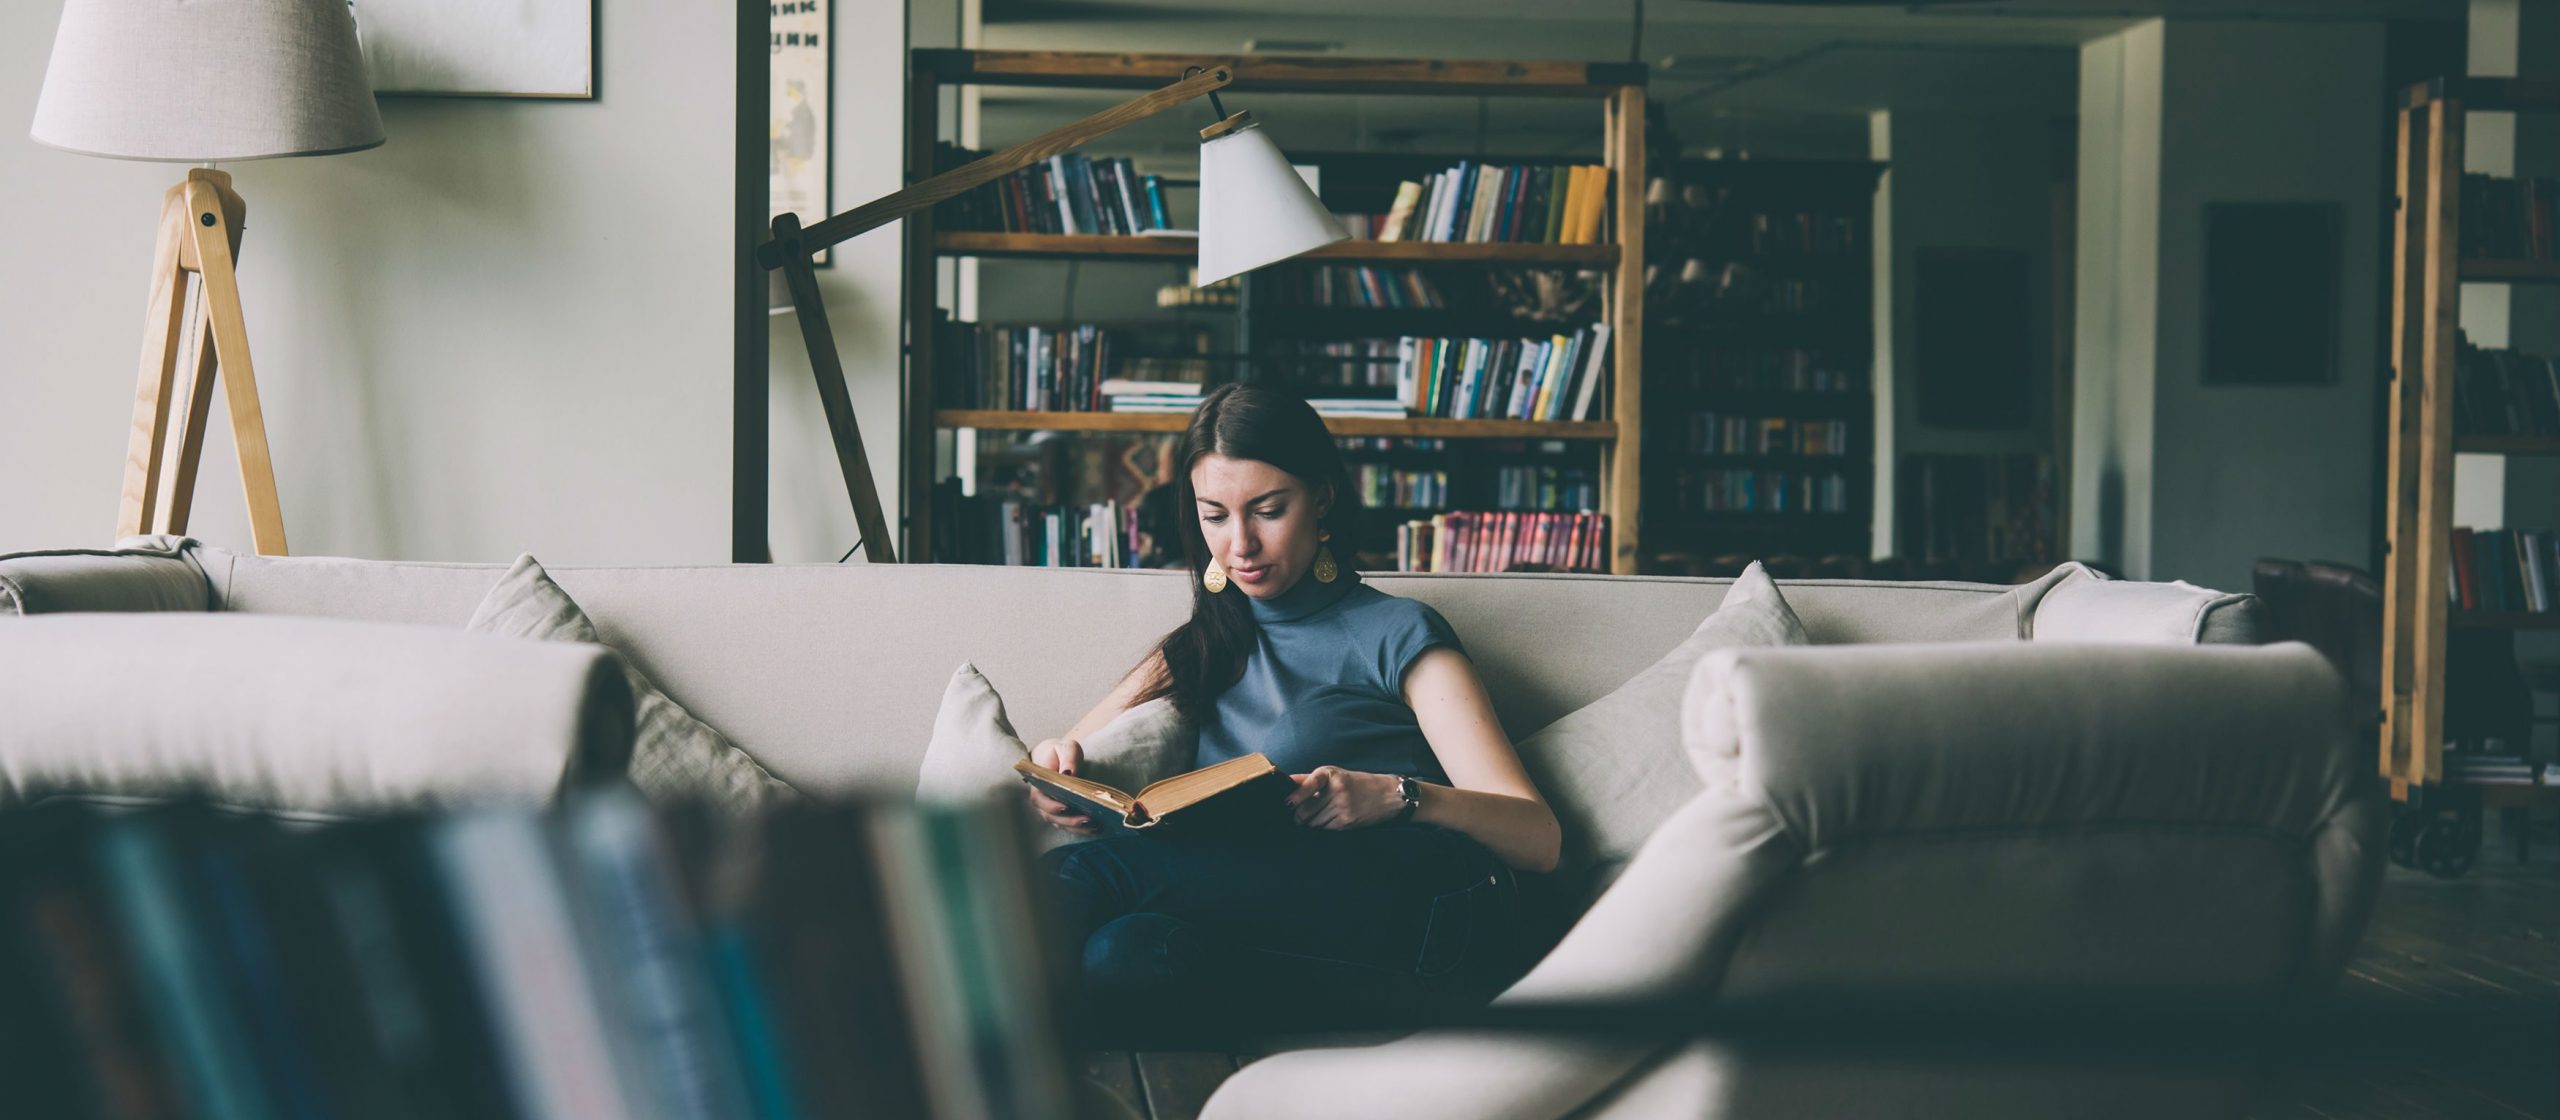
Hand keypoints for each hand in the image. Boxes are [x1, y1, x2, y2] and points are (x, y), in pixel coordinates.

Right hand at [1027, 737, 1094, 835]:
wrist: (1057, 757)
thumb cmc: (1060, 752)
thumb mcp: (1066, 748)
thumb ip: (1068, 758)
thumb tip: (1069, 773)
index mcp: (1038, 783)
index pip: (1039, 798)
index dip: (1050, 805)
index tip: (1065, 806)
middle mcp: (1042, 799)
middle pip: (1050, 816)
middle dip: (1068, 820)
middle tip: (1087, 818)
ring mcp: (1050, 808)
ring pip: (1060, 823)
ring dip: (1076, 827)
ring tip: (1095, 826)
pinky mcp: (1061, 813)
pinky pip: (1068, 825)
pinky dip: (1080, 828)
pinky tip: (1095, 828)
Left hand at [1287, 766, 1401, 829]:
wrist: (1386, 795)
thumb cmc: (1356, 783)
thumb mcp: (1334, 775)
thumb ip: (1309, 780)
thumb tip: (1285, 783)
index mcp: (1330, 774)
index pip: (1308, 785)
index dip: (1295, 797)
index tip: (1287, 804)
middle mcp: (1337, 789)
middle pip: (1305, 810)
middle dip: (1298, 816)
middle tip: (1298, 816)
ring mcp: (1342, 807)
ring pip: (1313, 822)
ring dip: (1312, 822)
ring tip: (1322, 814)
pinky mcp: (1347, 822)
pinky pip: (1325, 829)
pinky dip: (1324, 827)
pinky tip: (1333, 819)